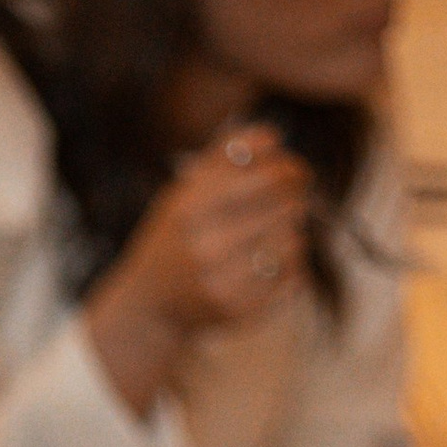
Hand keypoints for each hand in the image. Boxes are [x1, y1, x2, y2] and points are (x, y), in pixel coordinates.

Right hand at [83, 121, 309, 407]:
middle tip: (293, 198)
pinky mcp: (240, 311)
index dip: (291, 168)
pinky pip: (293, 277)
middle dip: (297, 198)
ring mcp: (223, 283)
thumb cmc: (175, 235)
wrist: (149, 305)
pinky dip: (292, 264)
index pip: (270, 176)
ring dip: (294, 232)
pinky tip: (273, 260)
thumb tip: (272, 135)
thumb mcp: (186, 189)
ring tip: (277, 231)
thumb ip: (225, 156)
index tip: (295, 170)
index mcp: (191, 208)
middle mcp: (205, 247)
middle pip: (287, 207)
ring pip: (294, 242)